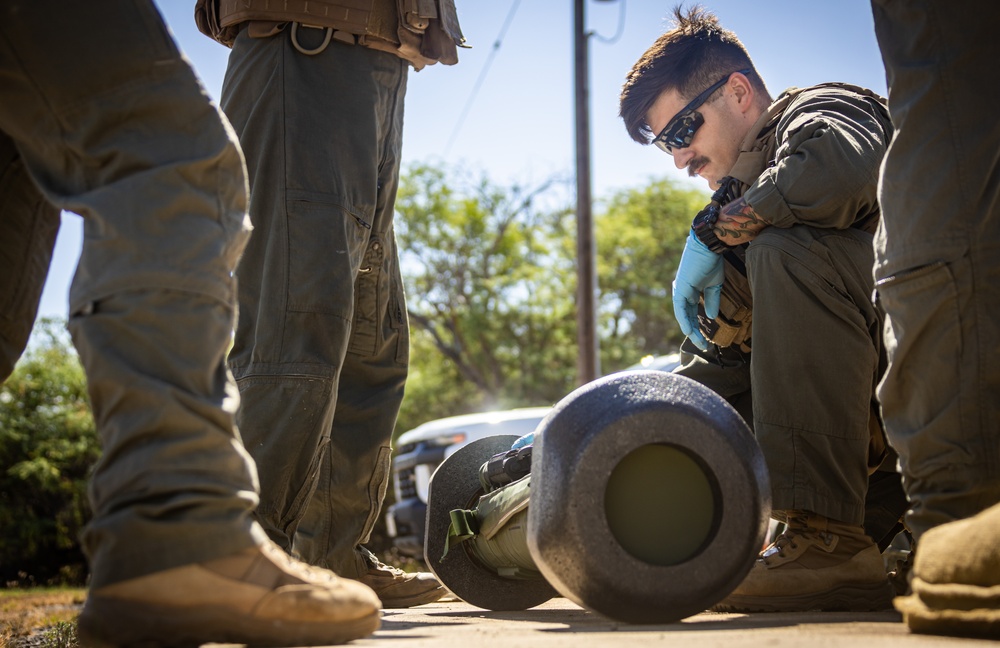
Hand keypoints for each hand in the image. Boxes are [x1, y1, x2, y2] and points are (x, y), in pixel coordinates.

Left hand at [672, 229, 723, 350]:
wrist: (710, 246)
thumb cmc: (712, 262)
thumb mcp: (715, 285)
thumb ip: (711, 301)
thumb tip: (711, 317)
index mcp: (690, 291)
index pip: (692, 313)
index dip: (698, 326)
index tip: (706, 339)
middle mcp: (683, 292)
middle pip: (687, 316)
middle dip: (694, 332)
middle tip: (703, 345)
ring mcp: (680, 290)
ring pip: (683, 315)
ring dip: (690, 329)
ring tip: (698, 341)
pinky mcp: (680, 288)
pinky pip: (680, 308)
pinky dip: (684, 320)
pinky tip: (689, 331)